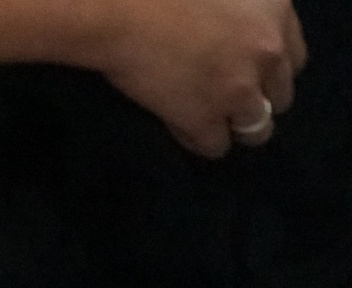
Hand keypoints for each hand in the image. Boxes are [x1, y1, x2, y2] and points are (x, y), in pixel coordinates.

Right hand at [82, 0, 304, 156]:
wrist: (122, 9)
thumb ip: (243, 8)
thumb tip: (230, 34)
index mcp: (276, 13)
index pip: (294, 58)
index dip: (270, 70)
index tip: (249, 72)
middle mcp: (267, 52)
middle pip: (280, 97)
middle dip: (257, 99)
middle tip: (229, 98)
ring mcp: (238, 89)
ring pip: (256, 129)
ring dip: (236, 127)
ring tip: (214, 123)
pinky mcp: (203, 117)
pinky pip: (215, 145)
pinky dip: (201, 141)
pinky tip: (184, 128)